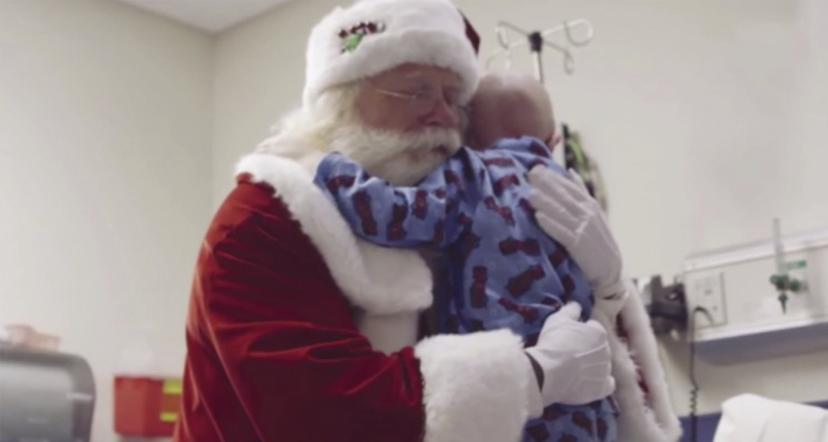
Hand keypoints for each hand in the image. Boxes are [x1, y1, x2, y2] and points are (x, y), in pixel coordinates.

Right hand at [525, 303, 614, 405]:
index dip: (582, 331)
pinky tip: (589, 382)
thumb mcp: (557, 319)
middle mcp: (607, 351)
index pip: (594, 329)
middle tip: (572, 353)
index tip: (571, 336)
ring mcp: (606, 371)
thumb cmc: (553, 342)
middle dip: (589, 349)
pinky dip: (601, 382)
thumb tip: (577, 305)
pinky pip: (607, 384)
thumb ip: (571, 310)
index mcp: (599, 332)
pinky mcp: (602, 389)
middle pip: (600, 348)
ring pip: (603, 365)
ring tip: (576, 369)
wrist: (548, 372)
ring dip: (593, 366)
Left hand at [528, 166, 624, 298]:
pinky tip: (538, 217)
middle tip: (530, 173)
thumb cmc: (597, 239)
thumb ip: (580, 192)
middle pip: (564, 196)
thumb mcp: (593, 212)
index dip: (553, 176)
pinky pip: (562, 232)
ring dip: (545, 202)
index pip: (569, 186)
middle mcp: (588, 214)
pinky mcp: (579, 245)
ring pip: (561, 212)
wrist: (609, 269)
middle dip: (547, 184)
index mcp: (590, 204)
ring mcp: (584, 229)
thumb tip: (570, 171)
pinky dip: (551, 224)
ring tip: (529, 193)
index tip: (536, 167)